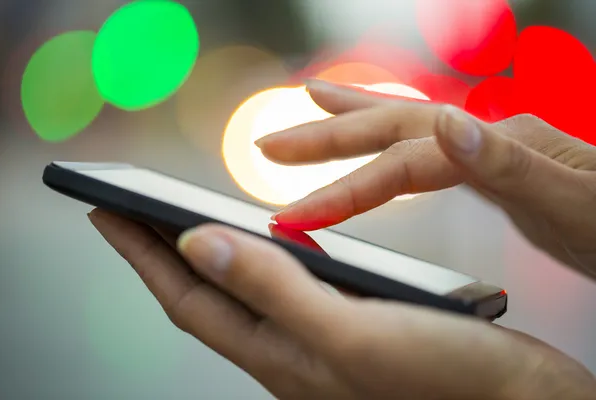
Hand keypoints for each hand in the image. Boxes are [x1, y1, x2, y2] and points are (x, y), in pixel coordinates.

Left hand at [89, 210, 595, 399]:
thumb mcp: (349, 331)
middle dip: (159, 251)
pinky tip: (271, 244)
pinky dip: (264, 260)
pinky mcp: (350, 329)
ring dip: (209, 254)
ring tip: (184, 223)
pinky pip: (286, 290)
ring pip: (245, 292)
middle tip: (128, 210)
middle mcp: (290, 351)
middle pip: (206, 295)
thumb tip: (197, 243)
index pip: (187, 298)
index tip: (106, 210)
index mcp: (280, 355)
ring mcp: (319, 341)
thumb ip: (273, 290)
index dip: (140, 253)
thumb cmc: (443, 377)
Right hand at [255, 80, 595, 278]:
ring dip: (353, 118)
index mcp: (501, 147)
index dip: (345, 187)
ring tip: (312, 106)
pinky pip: (428, 149)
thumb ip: (509, 163)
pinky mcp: (493, 170)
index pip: (404, 164)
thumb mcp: (576, 204)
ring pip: (406, 126)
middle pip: (392, 126)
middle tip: (270, 142)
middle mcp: (489, 139)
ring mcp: (490, 151)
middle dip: (327, 136)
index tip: (295, 213)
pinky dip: (392, 142)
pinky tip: (382, 144)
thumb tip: (446, 123)